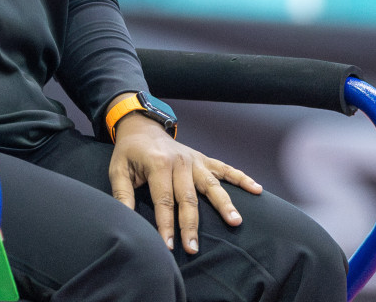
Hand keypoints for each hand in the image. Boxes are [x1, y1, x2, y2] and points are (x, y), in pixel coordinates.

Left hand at [108, 113, 263, 254]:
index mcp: (158, 164)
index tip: (168, 246)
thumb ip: (123, 195)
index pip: (164, 200)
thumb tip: (125, 219)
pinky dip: (241, 178)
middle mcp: (180, 162)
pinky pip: (225, 169)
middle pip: (188, 198)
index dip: (165, 225)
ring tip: (235, 221)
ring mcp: (194, 160)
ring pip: (211, 185)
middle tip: (194, 247)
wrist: (143, 127)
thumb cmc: (129, 152)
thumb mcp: (118, 170)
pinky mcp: (203, 159)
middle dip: (191, 225)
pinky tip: (257, 189)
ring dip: (224, 204)